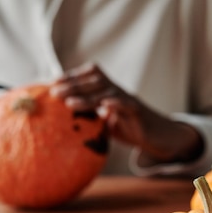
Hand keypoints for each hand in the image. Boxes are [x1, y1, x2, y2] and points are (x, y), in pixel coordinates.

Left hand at [50, 63, 202, 165]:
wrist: (159, 135)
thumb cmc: (130, 128)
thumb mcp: (107, 122)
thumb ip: (91, 117)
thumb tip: (66, 123)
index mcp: (109, 91)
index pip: (89, 76)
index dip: (71, 76)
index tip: (52, 82)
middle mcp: (118, 92)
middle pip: (94, 81)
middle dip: (73, 85)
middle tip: (53, 91)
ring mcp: (128, 101)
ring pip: (106, 93)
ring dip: (86, 96)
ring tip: (68, 102)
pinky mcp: (138, 113)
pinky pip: (126, 106)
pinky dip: (115, 104)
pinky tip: (104, 105)